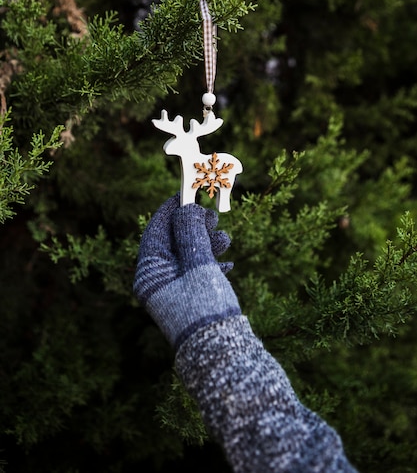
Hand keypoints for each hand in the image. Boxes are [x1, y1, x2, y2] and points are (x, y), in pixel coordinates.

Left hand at [134, 194, 240, 348]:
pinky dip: (211, 262)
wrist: (223, 355)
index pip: (156, 231)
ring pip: (188, 256)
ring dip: (207, 243)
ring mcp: (174, 292)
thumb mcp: (199, 265)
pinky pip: (197, 272)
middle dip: (194, 226)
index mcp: (149, 274)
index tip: (187, 193)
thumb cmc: (206, 308)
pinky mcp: (191, 299)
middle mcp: (158, 282)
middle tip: (213, 216)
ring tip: (226, 240)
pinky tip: (226, 265)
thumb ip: (190, 232)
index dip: (172, 209)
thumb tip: (184, 208)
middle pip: (173, 242)